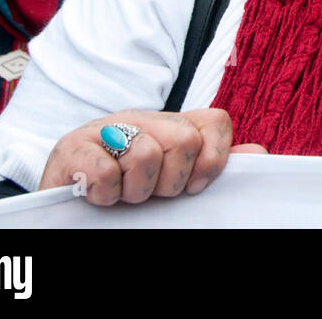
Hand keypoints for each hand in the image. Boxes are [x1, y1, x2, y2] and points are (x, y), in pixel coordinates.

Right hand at [39, 108, 266, 205]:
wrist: (61, 203)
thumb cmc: (123, 189)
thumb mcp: (172, 177)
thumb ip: (213, 162)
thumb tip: (260, 154)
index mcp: (170, 124)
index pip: (215, 121)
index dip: (213, 159)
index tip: (194, 186)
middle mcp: (140, 118)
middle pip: (184, 140)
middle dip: (170, 182)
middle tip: (148, 193)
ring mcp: (105, 128)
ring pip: (145, 154)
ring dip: (134, 190)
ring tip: (121, 194)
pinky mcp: (70, 148)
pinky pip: (104, 171)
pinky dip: (103, 192)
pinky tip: (95, 194)